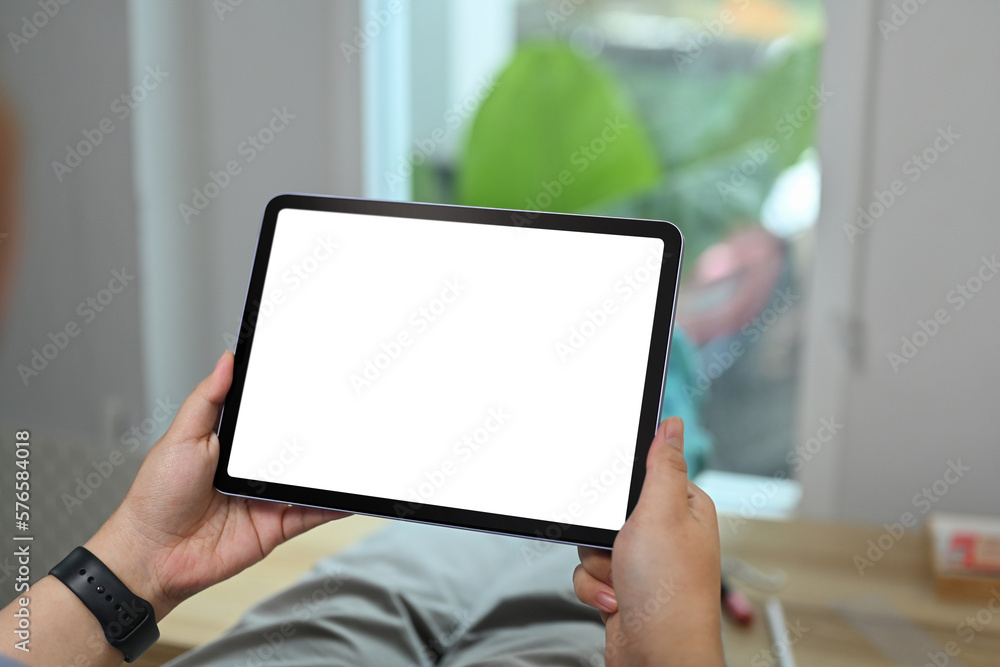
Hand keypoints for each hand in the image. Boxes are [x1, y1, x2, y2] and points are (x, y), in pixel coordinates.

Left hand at [86, 352, 346, 618]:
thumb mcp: (181, 437)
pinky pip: (313, 514)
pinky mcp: (277, 526)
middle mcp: (254, 471)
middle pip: (296, 448)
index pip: (271, 418)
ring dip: (332, 470)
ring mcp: (268, 498)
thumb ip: (208, 399)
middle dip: (321, 435)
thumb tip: (227, 360)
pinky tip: (351, 494)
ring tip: (356, 451)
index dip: (293, 403)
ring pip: (310, 480)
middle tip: (345, 416)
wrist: (152, 554)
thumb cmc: (156, 497)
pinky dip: (335, 505)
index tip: (317, 383)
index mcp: (233, 445)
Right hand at [573, 417, 723, 665]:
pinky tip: (616, 599)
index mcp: (683, 508)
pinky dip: (595, 587)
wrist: (656, 655)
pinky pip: (590, 572)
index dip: (625, 483)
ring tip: (620, 578)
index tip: (615, 494)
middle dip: (602, 531)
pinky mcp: (623, 587)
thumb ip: (662, 465)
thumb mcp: (661, 512)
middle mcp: (665, 534)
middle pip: (610, 509)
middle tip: (618, 542)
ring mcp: (643, 564)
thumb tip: (672, 424)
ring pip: (594, 542)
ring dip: (597, 563)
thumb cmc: (669, 590)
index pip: (648, 473)